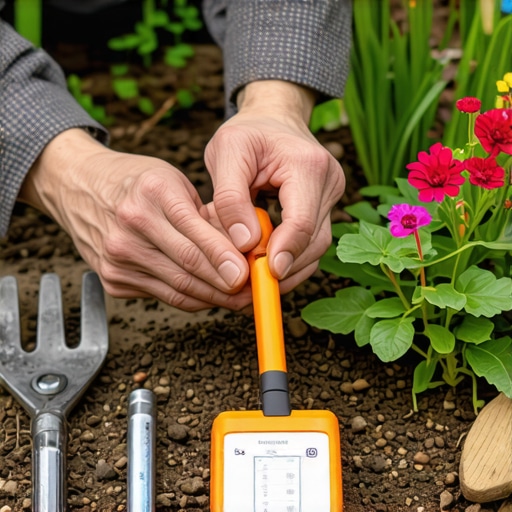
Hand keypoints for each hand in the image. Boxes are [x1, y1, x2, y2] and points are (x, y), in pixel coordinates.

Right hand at [19, 129, 251, 310]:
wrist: (80, 186)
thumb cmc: (138, 182)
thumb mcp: (174, 182)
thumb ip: (206, 215)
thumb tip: (245, 249)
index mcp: (153, 191)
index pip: (194, 234)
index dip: (224, 258)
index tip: (248, 274)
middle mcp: (130, 224)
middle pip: (187, 265)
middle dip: (225, 285)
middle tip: (252, 293)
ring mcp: (117, 254)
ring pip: (178, 287)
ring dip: (212, 298)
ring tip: (238, 299)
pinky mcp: (112, 277)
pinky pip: (163, 295)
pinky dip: (190, 298)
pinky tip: (209, 296)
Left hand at [204, 80, 345, 292]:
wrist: (272, 119)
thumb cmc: (247, 133)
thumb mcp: (226, 153)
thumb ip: (230, 198)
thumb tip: (245, 243)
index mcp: (307, 165)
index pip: (302, 222)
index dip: (284, 253)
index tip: (263, 276)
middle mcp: (330, 181)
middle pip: (315, 241)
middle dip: (285, 267)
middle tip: (254, 285)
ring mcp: (332, 195)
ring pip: (317, 246)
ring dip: (289, 266)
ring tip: (257, 277)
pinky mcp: (325, 206)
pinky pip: (312, 240)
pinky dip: (290, 256)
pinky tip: (268, 264)